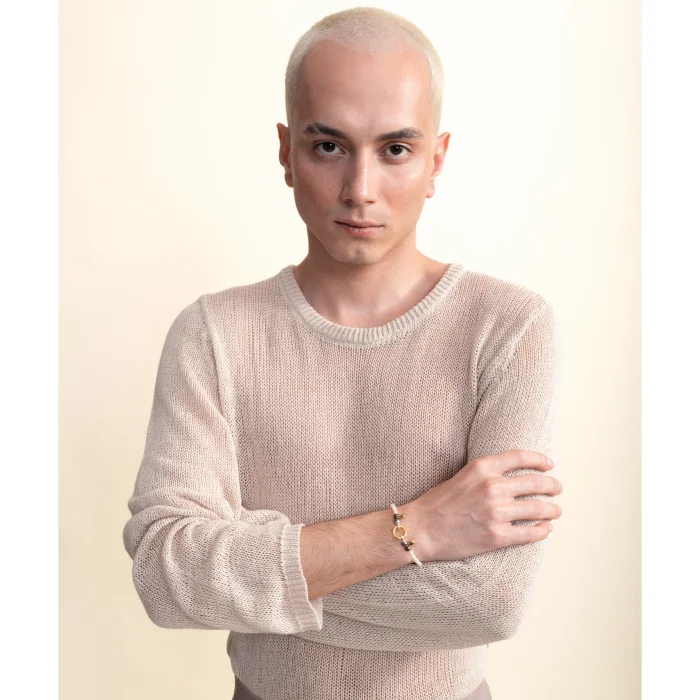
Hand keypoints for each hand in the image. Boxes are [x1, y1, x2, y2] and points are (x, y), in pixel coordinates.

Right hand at [403, 450, 562, 562]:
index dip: (540, 460)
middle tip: (557, 489)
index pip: (520, 457)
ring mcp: (496, 513)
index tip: (549, 464)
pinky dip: (543, 530)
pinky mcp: (497, 536)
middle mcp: (492, 487)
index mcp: (482, 468)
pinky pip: (531, 533)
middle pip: (536, 482)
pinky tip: (546, 529)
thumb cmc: (438, 502)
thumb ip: (487, 473)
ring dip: (552, 509)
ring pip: (539, 508)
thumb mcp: (462, 476)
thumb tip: (514, 476)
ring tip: (555, 511)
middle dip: (552, 486)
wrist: (421, 528)